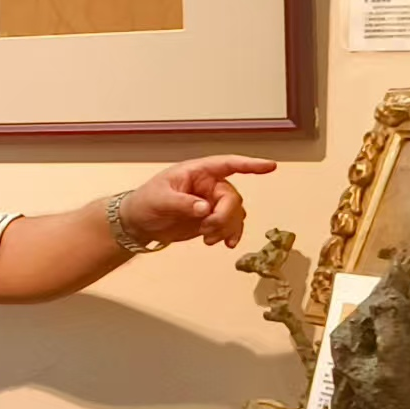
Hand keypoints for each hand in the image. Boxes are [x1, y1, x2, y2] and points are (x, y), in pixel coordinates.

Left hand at [119, 155, 276, 248]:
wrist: (139, 224)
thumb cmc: (145, 202)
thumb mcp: (159, 199)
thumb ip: (182, 203)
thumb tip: (205, 208)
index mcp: (197, 172)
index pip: (227, 164)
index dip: (250, 165)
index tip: (270, 166)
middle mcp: (209, 185)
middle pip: (232, 198)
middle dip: (223, 216)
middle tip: (206, 230)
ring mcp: (212, 202)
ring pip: (235, 213)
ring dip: (225, 228)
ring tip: (207, 239)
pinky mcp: (212, 219)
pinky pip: (232, 225)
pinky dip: (231, 234)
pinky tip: (226, 244)